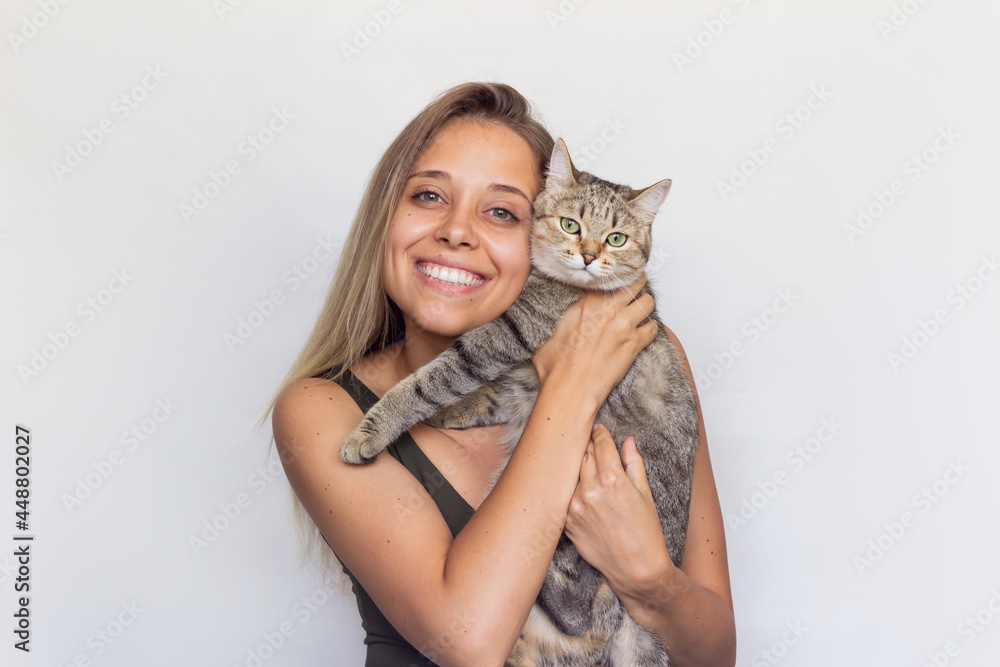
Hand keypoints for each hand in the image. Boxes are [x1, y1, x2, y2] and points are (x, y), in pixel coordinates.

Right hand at [531, 271, 656, 404]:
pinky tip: (645, 331)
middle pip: (634, 284)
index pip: (611, 279)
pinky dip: (651, 328)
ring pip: (648, 302)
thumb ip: (566, 316)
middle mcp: (609, 309)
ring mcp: (624, 325)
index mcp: (587, 302)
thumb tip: (565, 316)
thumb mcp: (553, 330)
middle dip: (637, 284)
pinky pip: (653, 328)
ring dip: (646, 304)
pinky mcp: (634, 344)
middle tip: (636, 287)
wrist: (570, 388)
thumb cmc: (557, 365)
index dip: (618, 278)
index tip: (619, 278)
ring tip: (642, 309)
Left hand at [564, 424, 673, 597]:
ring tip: (583, 463)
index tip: (598, 429)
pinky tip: (579, 488)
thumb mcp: (645, 493)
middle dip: (587, 446)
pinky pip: (565, 495)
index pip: (600, 444)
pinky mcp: (567, 520)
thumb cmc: (646, 532)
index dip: (600, 434)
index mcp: (613, 479)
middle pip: (583, 455)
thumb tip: (628, 441)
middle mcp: (590, 490)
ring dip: (577, 466)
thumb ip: (633, 463)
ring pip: (571, 473)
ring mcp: (575, 506)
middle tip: (588, 440)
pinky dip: (572, 488)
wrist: (635, 569)